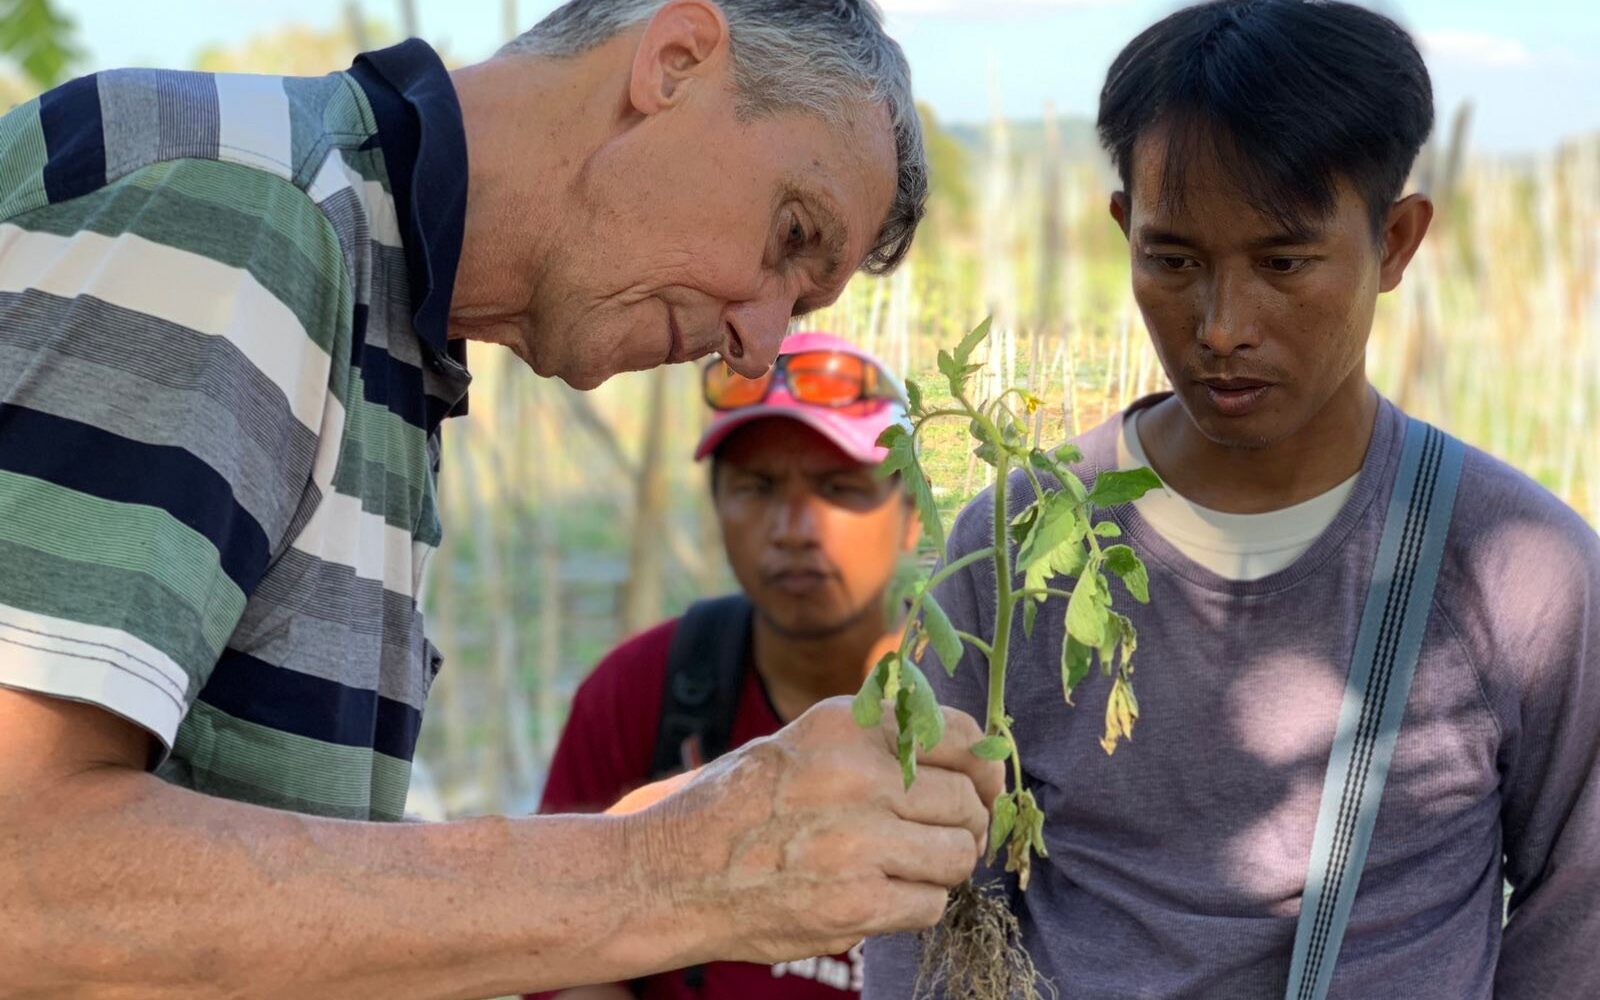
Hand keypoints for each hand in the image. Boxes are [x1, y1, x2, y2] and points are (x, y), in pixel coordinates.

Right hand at [631, 696, 1002, 964]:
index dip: (984, 767)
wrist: (672, 873)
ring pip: (956, 856)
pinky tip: (883, 896)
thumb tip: (958, 751)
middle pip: (965, 801)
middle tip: (946, 837)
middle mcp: (857, 774)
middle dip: (965, 824)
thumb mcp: (801, 743)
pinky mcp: (856, 902)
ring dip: (943, 867)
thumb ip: (871, 741)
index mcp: (845, 725)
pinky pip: (929, 904)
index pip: (958, 734)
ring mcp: (859, 841)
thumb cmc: (738, 807)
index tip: (983, 786)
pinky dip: (917, 904)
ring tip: (909, 868)